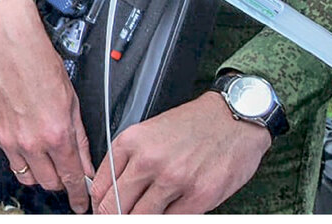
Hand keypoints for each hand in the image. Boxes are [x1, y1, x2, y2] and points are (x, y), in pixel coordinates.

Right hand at [0, 0, 93, 212]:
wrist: (10, 43)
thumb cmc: (40, 62)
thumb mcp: (72, 101)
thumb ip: (79, 138)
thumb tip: (84, 162)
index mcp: (56, 132)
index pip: (70, 179)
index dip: (79, 196)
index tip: (82, 202)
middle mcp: (31, 140)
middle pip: (49, 183)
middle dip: (61, 184)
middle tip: (66, 175)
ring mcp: (9, 137)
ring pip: (26, 176)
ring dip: (40, 175)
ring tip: (47, 162)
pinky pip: (10, 158)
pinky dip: (21, 158)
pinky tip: (29, 144)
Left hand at [90, 92, 270, 213]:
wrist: (231, 118)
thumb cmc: (190, 126)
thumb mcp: (147, 132)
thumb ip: (125, 161)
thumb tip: (108, 191)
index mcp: (130, 143)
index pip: (100, 188)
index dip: (99, 205)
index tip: (102, 211)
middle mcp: (149, 161)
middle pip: (116, 206)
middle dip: (115, 216)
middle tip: (119, 216)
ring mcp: (174, 180)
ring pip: (142, 217)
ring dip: (140, 218)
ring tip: (145, 213)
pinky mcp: (199, 196)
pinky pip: (172, 220)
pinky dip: (167, 219)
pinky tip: (167, 213)